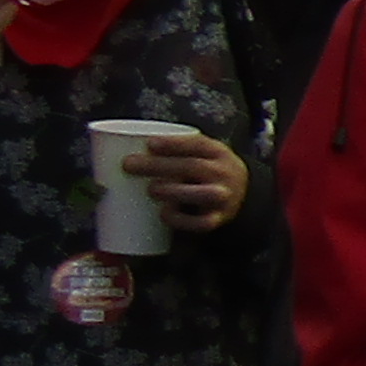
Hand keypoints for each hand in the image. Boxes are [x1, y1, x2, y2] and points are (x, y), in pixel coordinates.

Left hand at [130, 128, 245, 233]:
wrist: (241, 195)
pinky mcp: (217, 219)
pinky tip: (164, 214)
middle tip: (129, 165)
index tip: (149, 144)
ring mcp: (223, 198)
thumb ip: (178, 151)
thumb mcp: (203, 154)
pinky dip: (182, 220)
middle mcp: (224, 174)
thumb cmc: (207, 171)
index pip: (198, 144)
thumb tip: (123, 147)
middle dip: (159, 165)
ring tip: (151, 189)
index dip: (174, 143)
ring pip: (201, 194)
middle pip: (193, 167)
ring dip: (174, 191)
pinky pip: (201, 223)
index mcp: (218, 153)